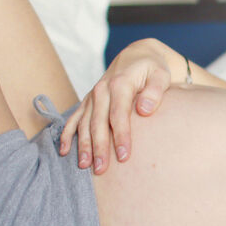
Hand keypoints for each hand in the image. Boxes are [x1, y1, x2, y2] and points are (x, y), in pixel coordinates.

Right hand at [61, 39, 173, 173]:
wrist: (137, 55)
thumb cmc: (153, 68)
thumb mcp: (161, 74)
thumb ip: (155, 91)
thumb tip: (145, 110)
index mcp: (120, 84)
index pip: (119, 115)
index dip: (121, 136)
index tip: (124, 156)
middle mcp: (102, 90)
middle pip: (98, 123)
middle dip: (99, 147)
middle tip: (101, 170)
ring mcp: (92, 96)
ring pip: (84, 123)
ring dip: (83, 145)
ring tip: (84, 166)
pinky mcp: (88, 101)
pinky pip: (74, 118)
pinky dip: (67, 134)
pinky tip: (64, 151)